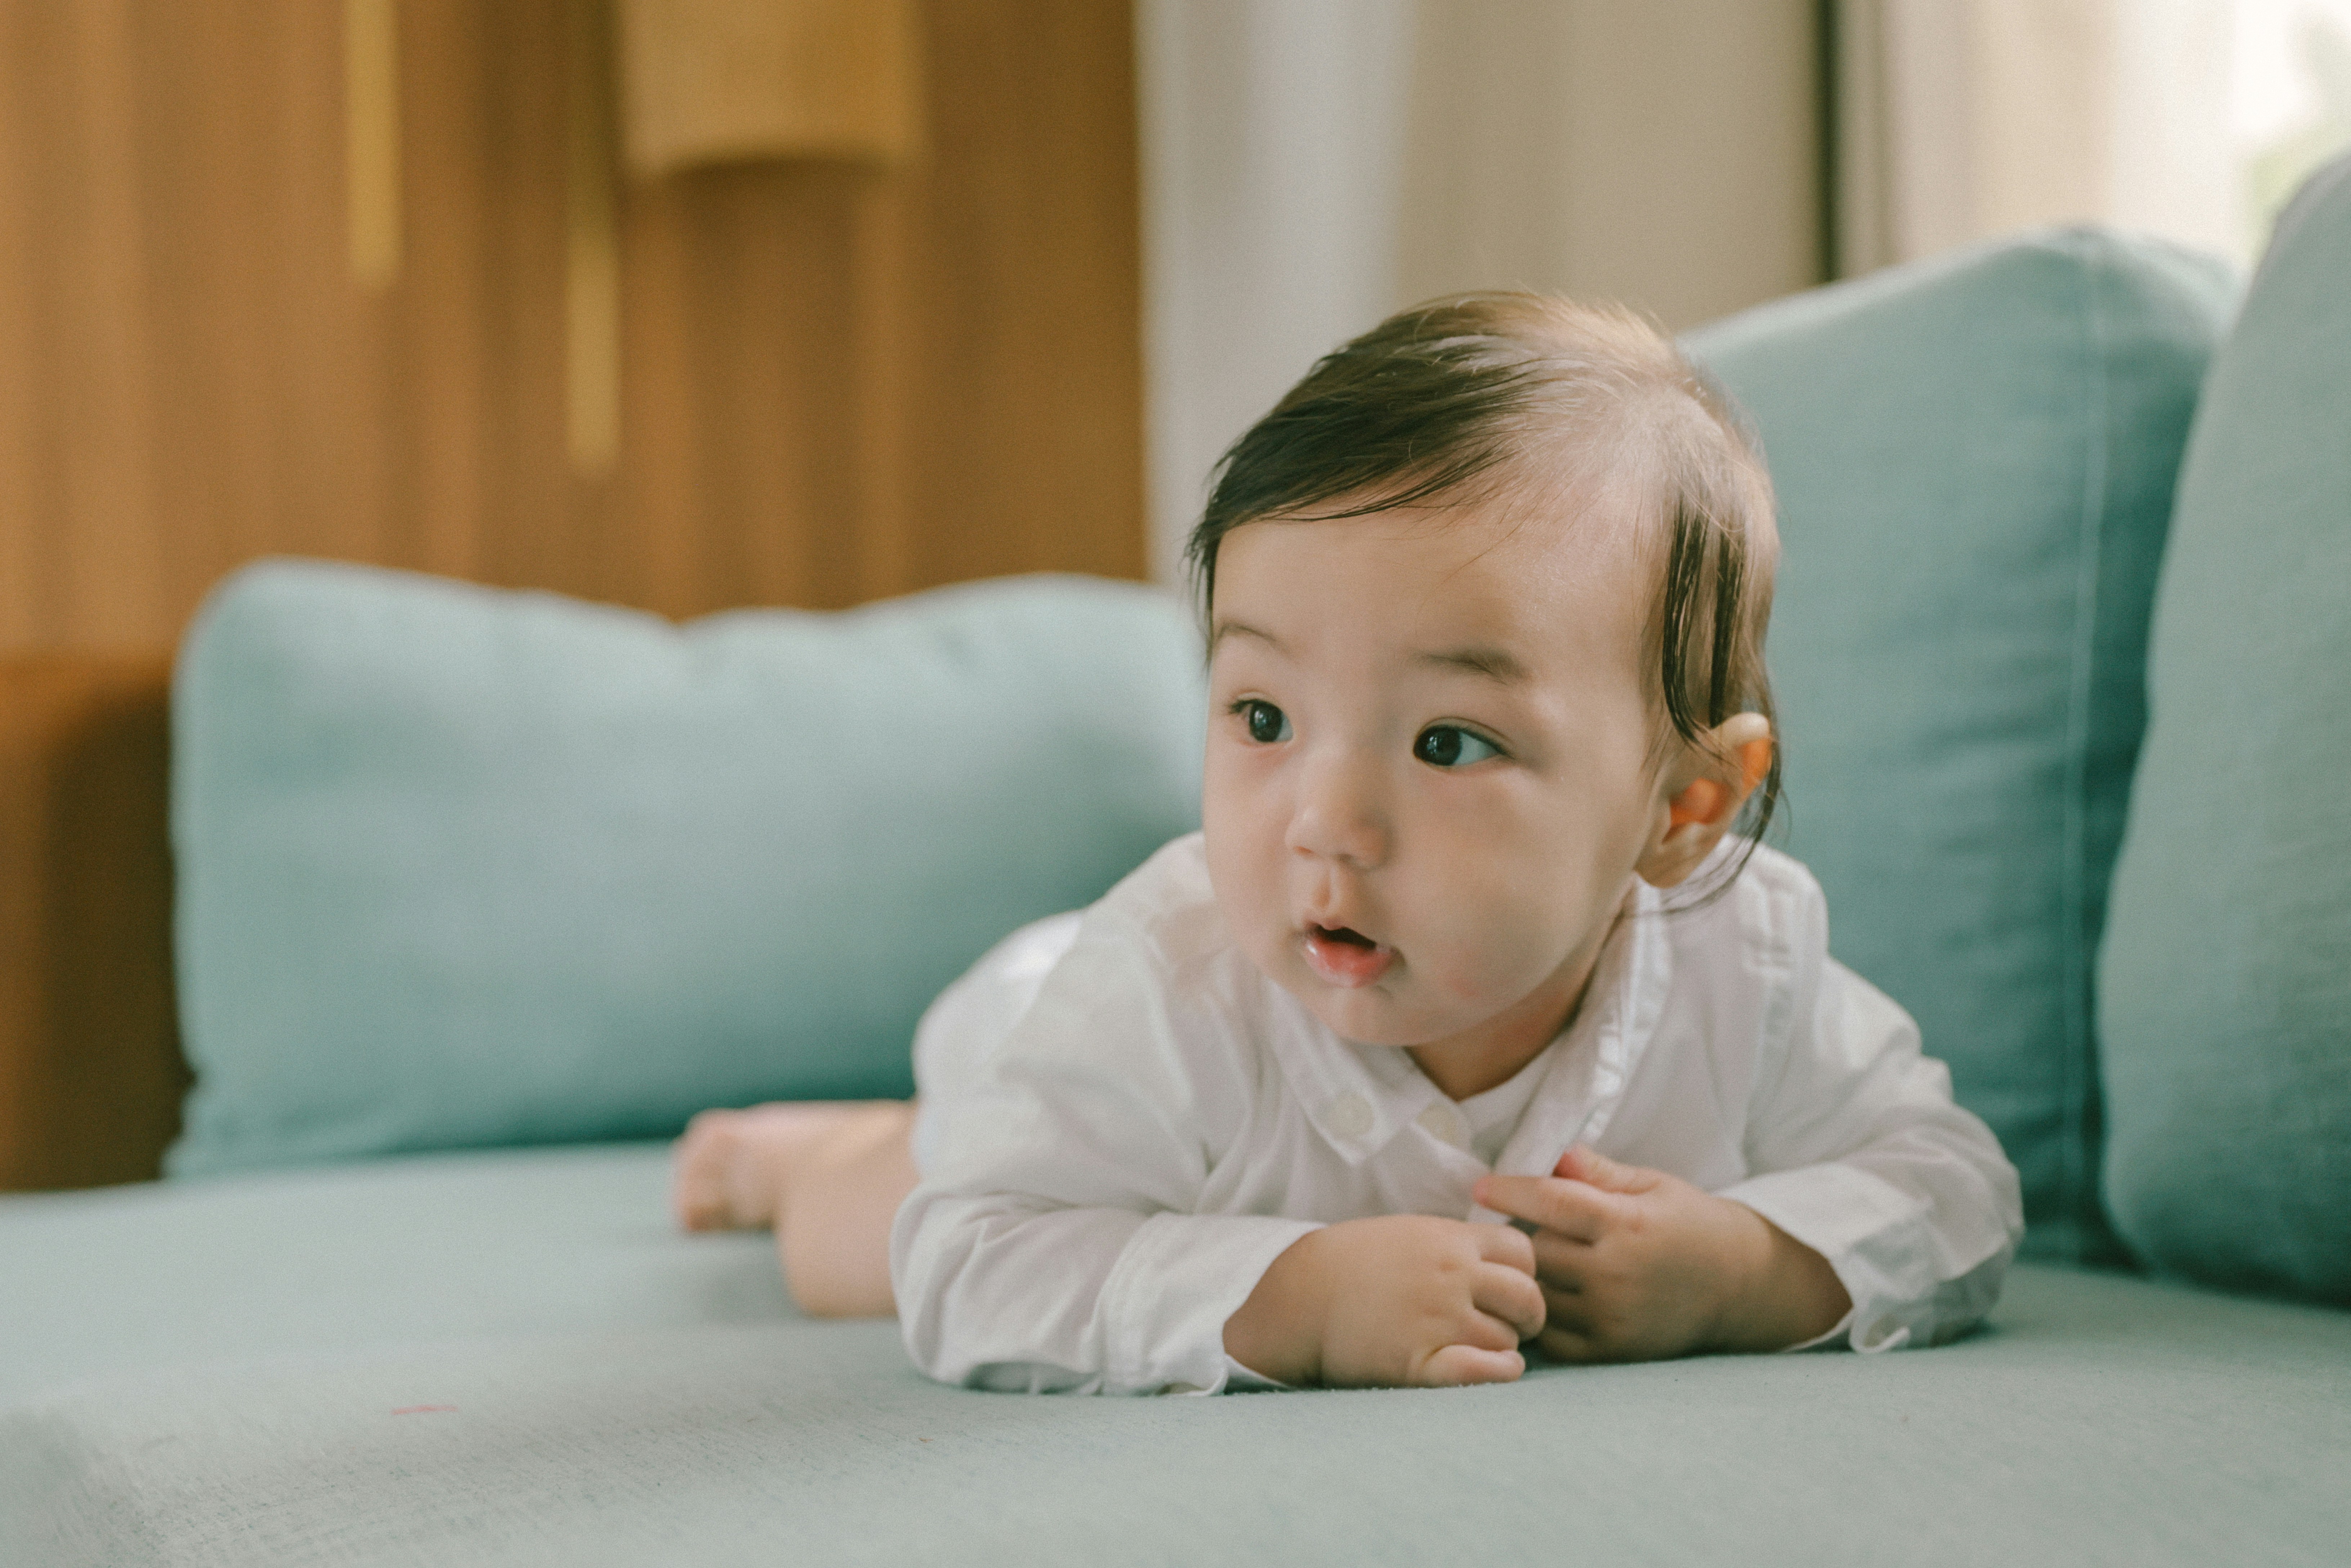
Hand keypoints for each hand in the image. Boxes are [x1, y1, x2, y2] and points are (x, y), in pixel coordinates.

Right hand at [1223, 1214, 1545, 1387]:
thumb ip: (1455, 1242)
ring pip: (1508, 1340)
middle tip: (1510, 1325)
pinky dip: (1500, 1373)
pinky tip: (1497, 1370)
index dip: (1524, 1273)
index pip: (1523, 1252)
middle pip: (1527, 1298)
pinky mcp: (1420, 1362)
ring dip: (1503, 1347)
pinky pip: (1484, 1371)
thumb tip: (1499, 1258)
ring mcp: (1438, 1319)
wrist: (1300, 1294)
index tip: (1506, 1288)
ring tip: (1479, 1346)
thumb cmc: (1353, 1262)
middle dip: (1527, 1315)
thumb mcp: (1409, 1232)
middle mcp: (1451, 1276)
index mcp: (1449, 1240)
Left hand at [1475, 1146, 1849, 1362]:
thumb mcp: (1652, 1185)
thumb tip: (1556, 1155)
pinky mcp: (1612, 1351)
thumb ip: (1600, 1173)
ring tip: (1526, 1264)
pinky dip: (1542, 1320)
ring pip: (1538, 1294)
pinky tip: (1545, 1301)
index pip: (1551, 1202)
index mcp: (1627, 1224)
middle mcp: (1617, 1273)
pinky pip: (1552, 1339)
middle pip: (1537, 1251)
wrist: (1736, 1285)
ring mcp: (1613, 1316)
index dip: (1510, 1192)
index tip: (1480, 1188)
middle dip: (1520, 1236)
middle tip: (1513, 1228)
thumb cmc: (1688, 1223)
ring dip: (1528, 1278)